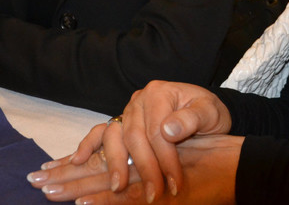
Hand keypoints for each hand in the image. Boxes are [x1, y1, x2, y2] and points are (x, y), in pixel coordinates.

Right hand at [39, 81, 231, 200]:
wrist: (203, 112)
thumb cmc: (207, 113)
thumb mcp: (210, 113)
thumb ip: (192, 118)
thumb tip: (168, 129)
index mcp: (160, 93)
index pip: (157, 131)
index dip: (165, 160)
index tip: (174, 184)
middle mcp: (139, 100)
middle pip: (134, 136)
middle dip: (143, 168)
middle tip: (153, 194)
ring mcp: (127, 111)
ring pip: (114, 136)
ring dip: (114, 163)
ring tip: (118, 186)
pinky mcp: (121, 123)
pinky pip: (100, 132)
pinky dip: (88, 145)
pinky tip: (78, 160)